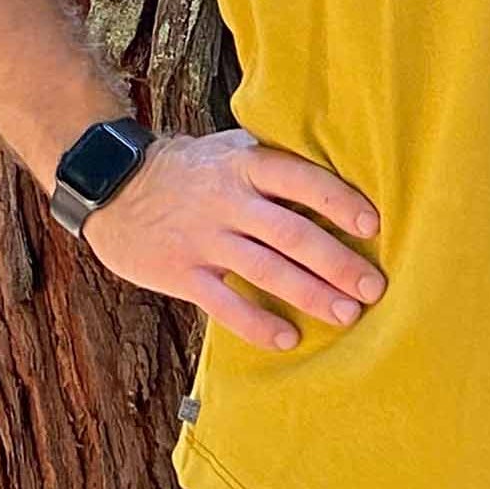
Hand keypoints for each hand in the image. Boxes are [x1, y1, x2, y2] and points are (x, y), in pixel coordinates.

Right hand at [78, 127, 386, 351]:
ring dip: (309, 295)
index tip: (373, 226)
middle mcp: (227, 200)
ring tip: (346, 313)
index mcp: (246, 164)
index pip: (301, 180)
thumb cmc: (192, 168)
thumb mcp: (231, 149)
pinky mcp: (181, 273)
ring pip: (265, 271)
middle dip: (336, 262)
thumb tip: (343, 175)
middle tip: (374, 287)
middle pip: (291, 233)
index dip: (338, 202)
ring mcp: (203, 239)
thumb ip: (276, 161)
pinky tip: (289, 339)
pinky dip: (258, 324)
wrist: (115, 185)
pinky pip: (225, 304)